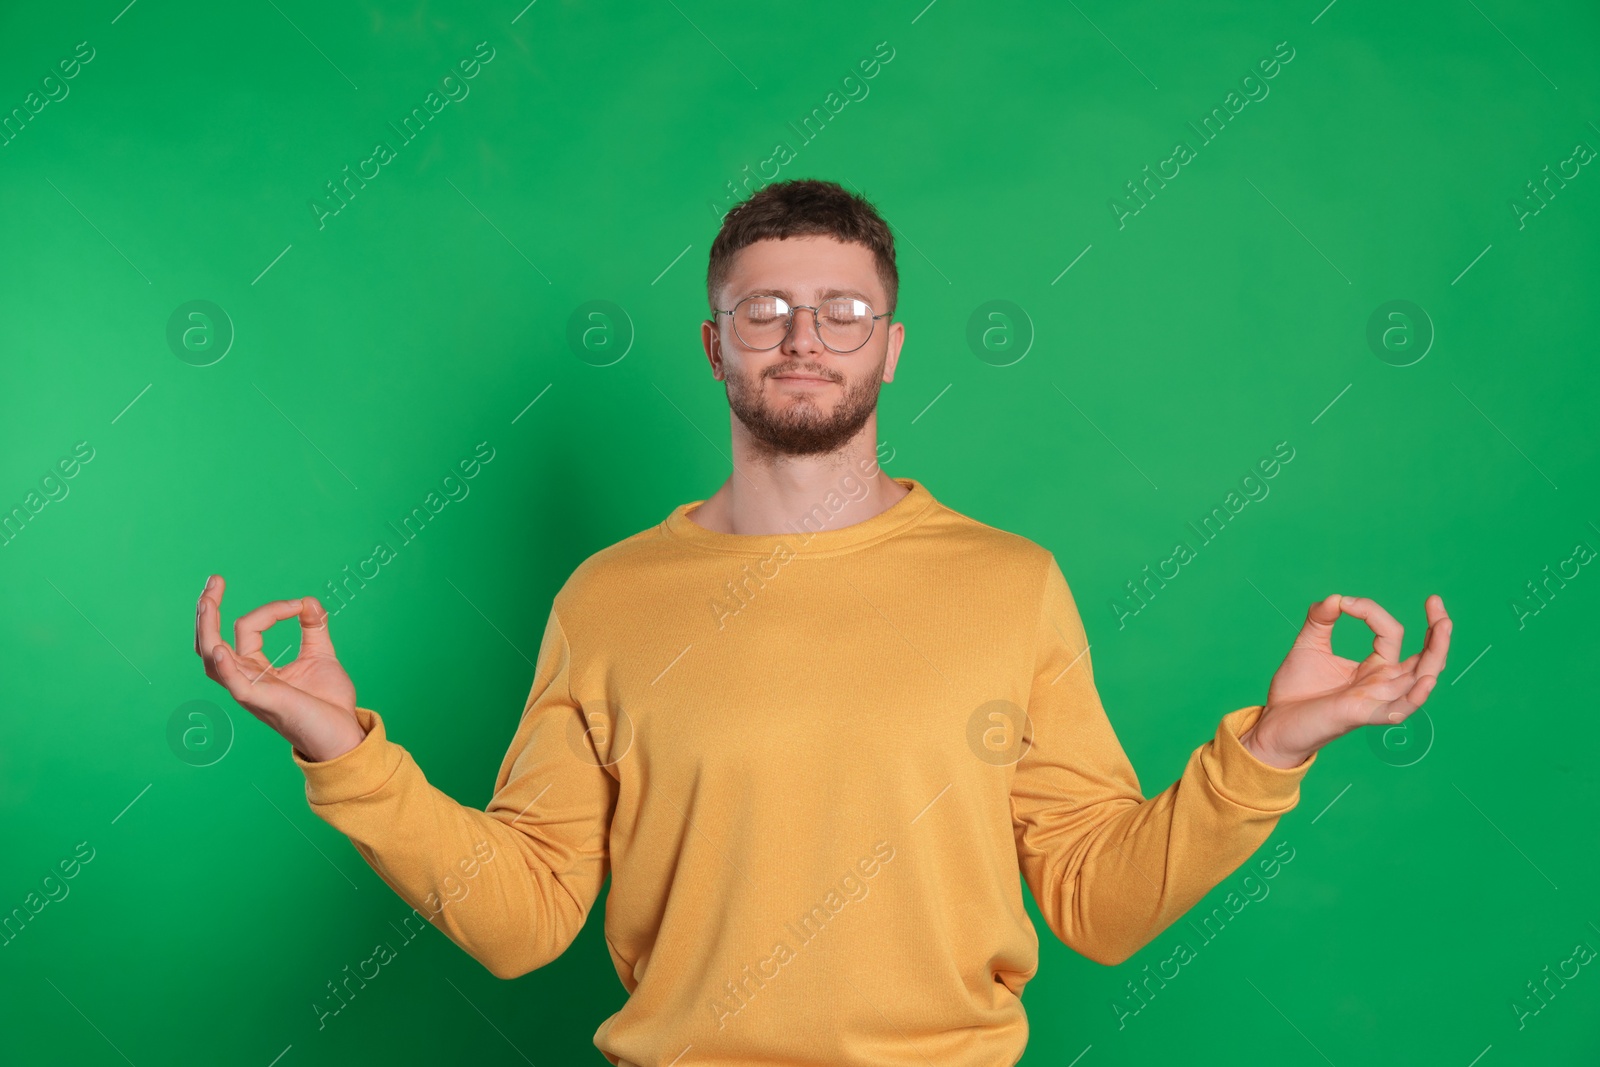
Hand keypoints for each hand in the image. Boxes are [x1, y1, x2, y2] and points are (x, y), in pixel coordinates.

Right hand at [194, 574, 366, 761]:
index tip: (300, 605)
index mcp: (257, 669)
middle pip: (210, 643)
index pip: (247, 628)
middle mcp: (246, 679)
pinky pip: (235, 685)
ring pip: (213, 659)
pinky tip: (220, 648)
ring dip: (207, 629)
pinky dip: (225, 667)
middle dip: (207, 611)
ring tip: (207, 601)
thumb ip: (313, 628)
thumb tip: (308, 601)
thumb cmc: (329, 703)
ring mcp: (251, 691)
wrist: (346, 733)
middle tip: (214, 580)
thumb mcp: (322, 655)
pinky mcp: (263, 702)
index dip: (272, 610)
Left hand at [1239, 594, 1451, 768]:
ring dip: (1435, 653)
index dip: (1370, 611)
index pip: (1390, 633)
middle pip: (1425, 659)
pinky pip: (1397, 710)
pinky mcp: (1362, 715)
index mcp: (1374, 668)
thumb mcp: (1308, 644)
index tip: (1343, 603)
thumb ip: (1321, 619)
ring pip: (1420, 680)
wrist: (1274, 723)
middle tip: (1436, 600)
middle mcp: (1382, 684)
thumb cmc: (1295, 690)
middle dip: (1437, 631)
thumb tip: (1336, 598)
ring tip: (1444, 624)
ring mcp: (1376, 700)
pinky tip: (1427, 679)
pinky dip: (1415, 696)